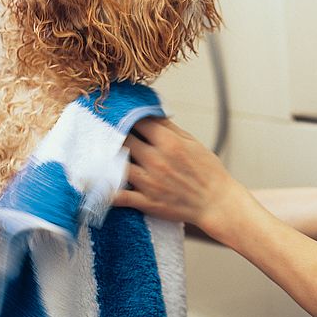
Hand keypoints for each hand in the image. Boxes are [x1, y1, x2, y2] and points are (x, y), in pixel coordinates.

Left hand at [114, 118, 248, 239]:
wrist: (216, 203)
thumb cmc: (208, 172)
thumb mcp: (192, 142)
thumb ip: (169, 127)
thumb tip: (151, 113)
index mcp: (169, 143)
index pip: (139, 122)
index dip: (128, 116)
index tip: (122, 115)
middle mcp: (157, 161)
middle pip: (124, 140)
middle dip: (116, 134)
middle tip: (109, 132)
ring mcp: (150, 183)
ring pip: (117, 165)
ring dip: (109, 158)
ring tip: (103, 153)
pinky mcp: (147, 202)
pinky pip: (119, 197)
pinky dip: (107, 190)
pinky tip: (100, 182)